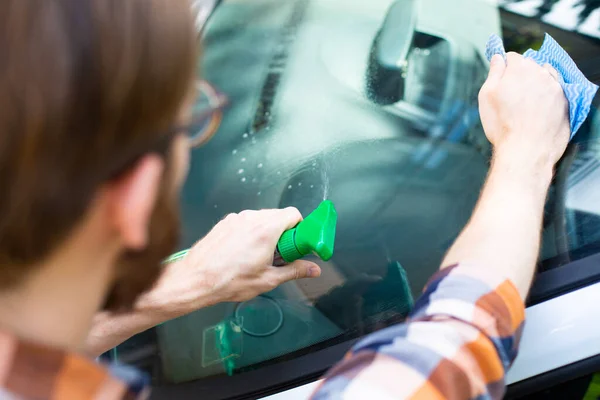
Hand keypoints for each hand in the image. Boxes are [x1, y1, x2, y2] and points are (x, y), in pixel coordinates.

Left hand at [137, 208, 321, 317]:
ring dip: (266, 233)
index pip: (293, 214)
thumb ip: (294, 271)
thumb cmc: (229, 281)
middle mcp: (251, 218)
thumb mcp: (268, 279)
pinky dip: (250, 233)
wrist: (195, 279)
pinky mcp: (224, 222)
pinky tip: (243, 253)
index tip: (298, 243)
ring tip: (260, 256)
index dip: (300, 228)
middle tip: (281, 254)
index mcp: (266, 229)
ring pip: (260, 219)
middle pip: (277, 216)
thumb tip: (314, 269)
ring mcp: (236, 218)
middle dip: (284, 232)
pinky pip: (245, 222)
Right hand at [479, 53, 569, 167]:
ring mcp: (556, 87)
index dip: (504, 68)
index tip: (500, 81)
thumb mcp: (487, 96)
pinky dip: (547, 96)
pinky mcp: (565, 102)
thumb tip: (498, 57)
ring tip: (525, 105)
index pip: (512, 57)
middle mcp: (541, 73)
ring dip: (535, 85)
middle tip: (511, 97)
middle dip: (520, 76)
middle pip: (529, 66)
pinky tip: (538, 109)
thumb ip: (494, 72)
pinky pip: (555, 92)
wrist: (526, 149)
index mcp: (520, 68)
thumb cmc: (502, 124)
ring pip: (544, 78)